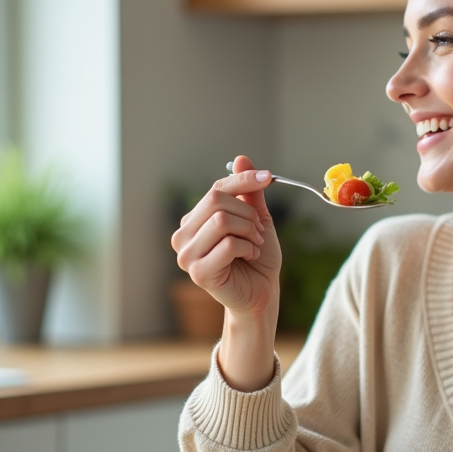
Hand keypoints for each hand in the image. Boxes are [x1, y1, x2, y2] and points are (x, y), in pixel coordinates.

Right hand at [171, 156, 280, 319]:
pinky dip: (247, 248)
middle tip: (259, 231)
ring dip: (248, 231)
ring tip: (255, 244)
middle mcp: (183, 235)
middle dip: (247, 214)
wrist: (261, 293)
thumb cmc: (256, 259)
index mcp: (193, 221)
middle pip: (216, 201)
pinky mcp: (198, 272)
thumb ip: (248, 193)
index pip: (216, 189)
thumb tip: (240, 158)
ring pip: (222, 221)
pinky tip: (249, 257)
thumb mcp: (257, 220)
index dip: (243, 180)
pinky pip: (228, 244)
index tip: (268, 177)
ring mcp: (187, 255)